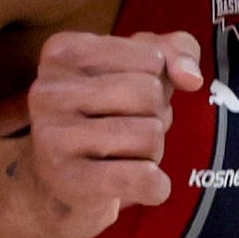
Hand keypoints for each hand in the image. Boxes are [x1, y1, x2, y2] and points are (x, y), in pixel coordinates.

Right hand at [2, 28, 203, 237]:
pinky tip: (140, 185)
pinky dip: (157, 186)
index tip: (125, 97)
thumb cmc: (107, 114)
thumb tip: (191, 77)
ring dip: (152, 151)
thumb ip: (177, 51)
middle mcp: (47, 90)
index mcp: (63, 52)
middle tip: (128, 131)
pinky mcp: (69, 181)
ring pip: (149, 135)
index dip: (156, 82)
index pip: (152, 58)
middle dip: (155, 117)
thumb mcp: (143, 67)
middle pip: (149, 94)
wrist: (62, 183)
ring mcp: (52, 137)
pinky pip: (144, 178)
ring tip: (122, 155)